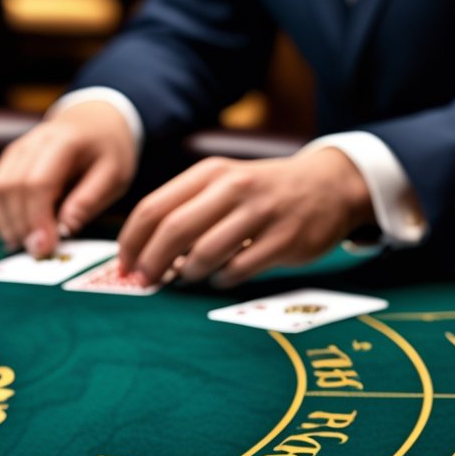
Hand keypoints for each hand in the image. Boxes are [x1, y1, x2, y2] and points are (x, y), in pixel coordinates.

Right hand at [0, 100, 136, 255]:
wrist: (95, 122)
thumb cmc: (107, 151)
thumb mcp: (114, 175)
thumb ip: (88, 200)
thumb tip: (64, 230)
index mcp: (64, 142)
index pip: (39, 183)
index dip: (37, 219)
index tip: (45, 247)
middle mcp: (33, 142)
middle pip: (12, 187)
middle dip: (20, 225)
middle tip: (36, 253)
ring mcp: (17, 150)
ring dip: (6, 223)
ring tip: (24, 247)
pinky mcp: (9, 161)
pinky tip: (14, 234)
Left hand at [117, 148, 374, 286]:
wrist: (329, 185)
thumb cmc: (261, 191)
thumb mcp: (222, 183)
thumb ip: (185, 209)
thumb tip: (143, 252)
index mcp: (210, 173)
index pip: (153, 208)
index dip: (131, 242)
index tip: (125, 266)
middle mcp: (233, 188)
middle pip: (173, 230)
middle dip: (152, 262)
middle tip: (146, 282)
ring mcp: (260, 213)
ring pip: (205, 252)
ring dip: (188, 273)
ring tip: (188, 277)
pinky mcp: (284, 240)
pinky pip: (239, 269)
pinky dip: (222, 279)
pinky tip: (221, 277)